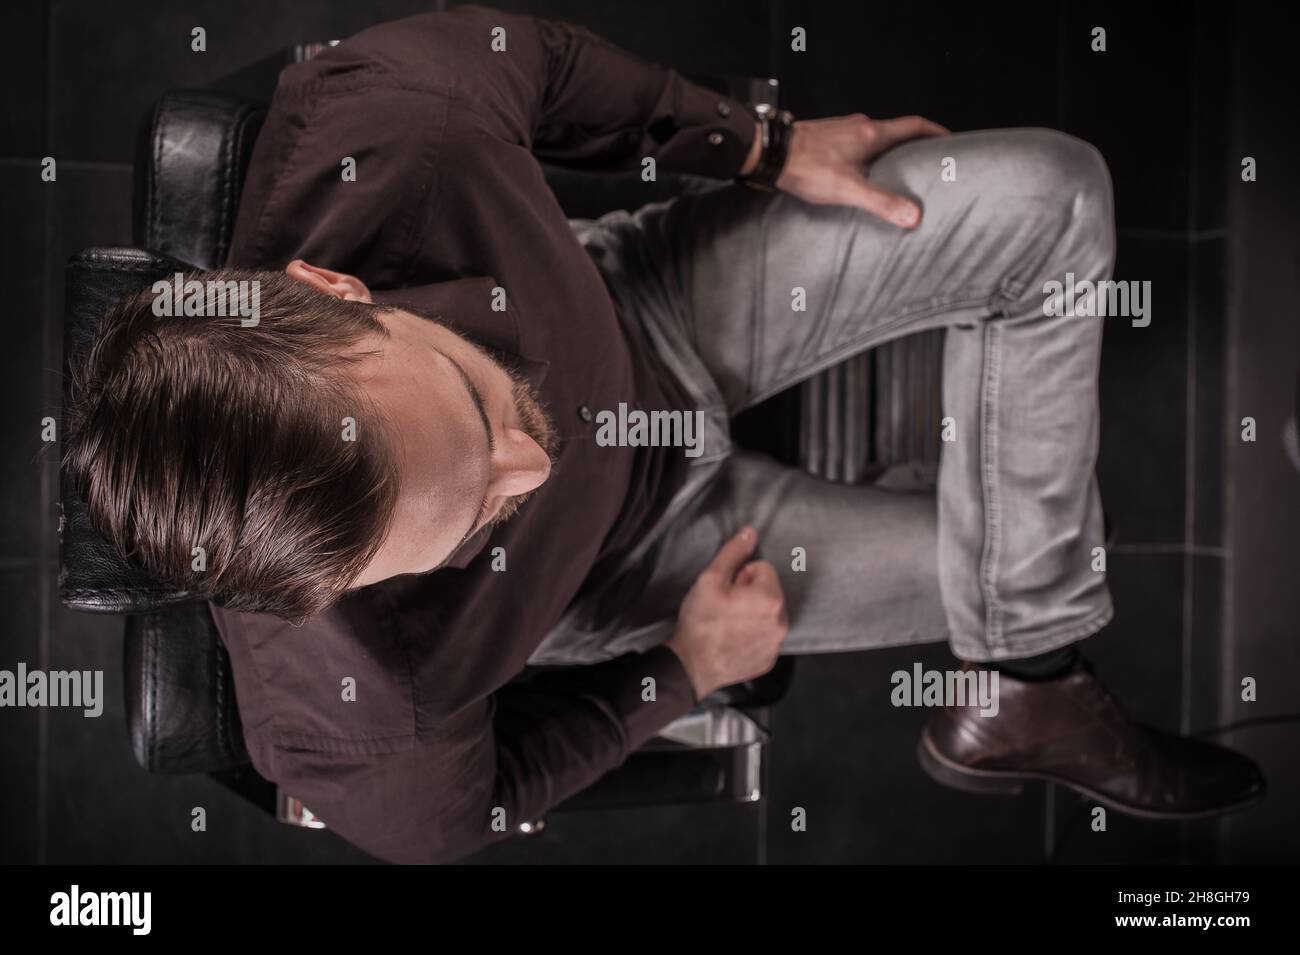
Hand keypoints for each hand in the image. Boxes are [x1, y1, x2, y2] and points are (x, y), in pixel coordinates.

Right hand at [666, 526, 789, 699]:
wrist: (692, 666)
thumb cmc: (701, 622)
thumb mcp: (710, 579)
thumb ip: (733, 552)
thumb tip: (749, 532)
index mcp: (770, 598)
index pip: (762, 568)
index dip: (740, 576)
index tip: (727, 591)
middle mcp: (781, 621)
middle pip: (767, 591)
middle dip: (748, 594)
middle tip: (725, 607)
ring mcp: (776, 643)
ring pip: (766, 614)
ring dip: (751, 614)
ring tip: (727, 623)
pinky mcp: (769, 659)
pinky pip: (764, 636)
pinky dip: (752, 635)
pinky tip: (732, 638)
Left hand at [775, 113, 949, 227]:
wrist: (770, 153)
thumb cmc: (806, 167)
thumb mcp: (847, 189)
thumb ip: (881, 202)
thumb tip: (913, 215)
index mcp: (871, 133)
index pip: (914, 125)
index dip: (935, 131)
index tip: (950, 139)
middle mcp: (859, 125)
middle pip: (897, 130)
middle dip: (915, 144)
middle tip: (928, 159)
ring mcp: (842, 129)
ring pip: (875, 136)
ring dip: (890, 149)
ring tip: (897, 168)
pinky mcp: (828, 137)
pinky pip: (857, 142)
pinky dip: (868, 153)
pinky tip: (861, 171)